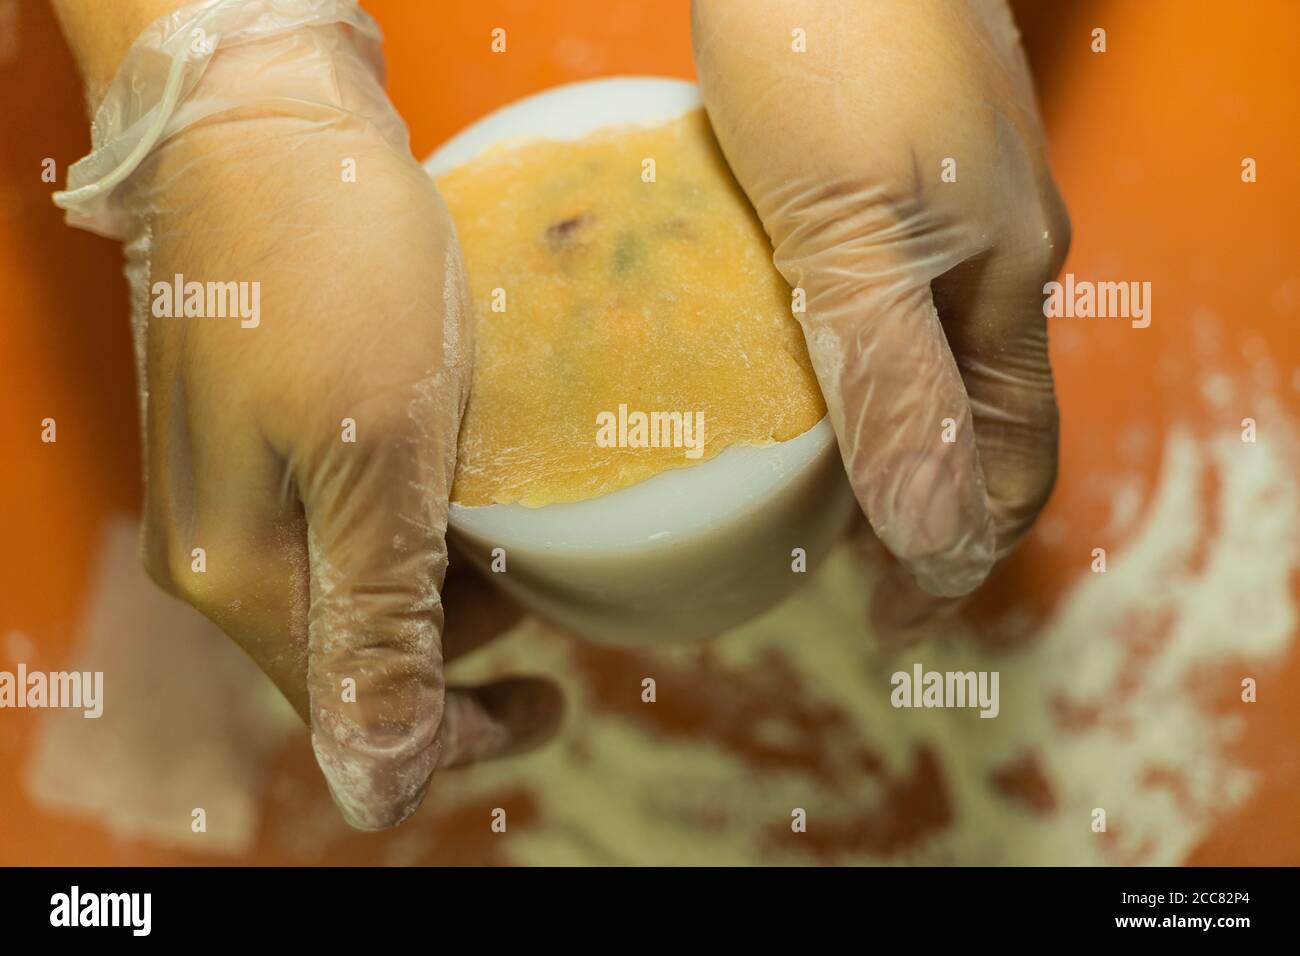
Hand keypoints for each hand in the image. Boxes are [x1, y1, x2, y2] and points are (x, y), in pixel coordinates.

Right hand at [56, 6, 560, 827]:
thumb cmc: (324, 268)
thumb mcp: (375, 456)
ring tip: (532, 527)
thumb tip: (384, 791)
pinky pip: (355, 513)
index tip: (560, 706)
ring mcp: (241, 482)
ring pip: (363, 580)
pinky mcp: (269, 427)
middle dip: (466, 640)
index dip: (464, 728)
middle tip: (559, 594)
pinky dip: (429, 515)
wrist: (261, 116)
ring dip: (453, 575)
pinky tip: (481, 474)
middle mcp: (227, 545)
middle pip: (360, 647)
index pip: (357, 709)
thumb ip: (377, 624)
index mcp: (240, 575)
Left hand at [692, 0, 1069, 633]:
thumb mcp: (856, 237)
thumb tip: (937, 541)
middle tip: (838, 576)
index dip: (960, 556)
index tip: (895, 626)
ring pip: (920, 361)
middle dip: (918, 510)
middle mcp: (986, 256)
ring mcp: (936, 210)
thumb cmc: (833, 49)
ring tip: (802, 498)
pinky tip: (775, 372)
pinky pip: (872, 299)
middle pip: (969, 420)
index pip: (1010, 461)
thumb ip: (896, 384)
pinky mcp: (878, 174)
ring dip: (876, 439)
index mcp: (1005, 285)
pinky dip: (836, 363)